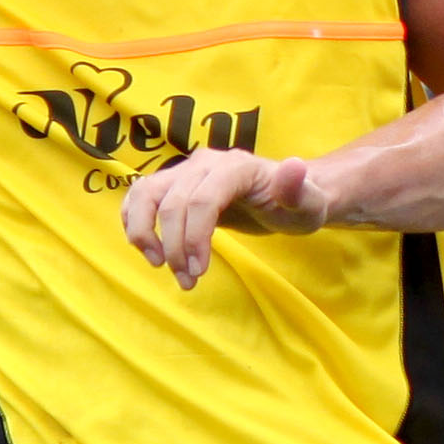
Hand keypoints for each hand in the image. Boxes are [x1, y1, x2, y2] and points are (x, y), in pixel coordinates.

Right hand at [120, 148, 330, 289]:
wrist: (287, 196)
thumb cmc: (299, 205)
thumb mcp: (309, 205)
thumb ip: (298, 190)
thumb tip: (294, 166)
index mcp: (235, 167)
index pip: (202, 199)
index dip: (194, 237)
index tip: (199, 272)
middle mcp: (205, 162)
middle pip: (172, 201)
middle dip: (175, 246)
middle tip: (187, 280)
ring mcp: (186, 170)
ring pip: (145, 193)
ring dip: (144, 233)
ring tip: (160, 265)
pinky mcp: (174, 184)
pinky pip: (141, 196)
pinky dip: (134, 221)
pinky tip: (148, 248)